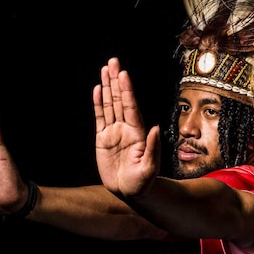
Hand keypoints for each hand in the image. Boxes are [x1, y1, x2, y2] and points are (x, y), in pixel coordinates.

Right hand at [94, 57, 160, 196]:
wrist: (130, 192)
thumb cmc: (143, 182)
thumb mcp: (150, 168)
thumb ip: (152, 148)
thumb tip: (156, 128)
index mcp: (138, 133)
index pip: (131, 107)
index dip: (127, 91)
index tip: (124, 75)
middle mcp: (126, 128)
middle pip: (120, 100)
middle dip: (116, 81)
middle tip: (113, 61)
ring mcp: (114, 132)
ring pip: (110, 104)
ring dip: (107, 87)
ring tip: (105, 69)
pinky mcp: (103, 139)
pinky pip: (100, 117)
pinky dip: (98, 103)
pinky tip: (98, 89)